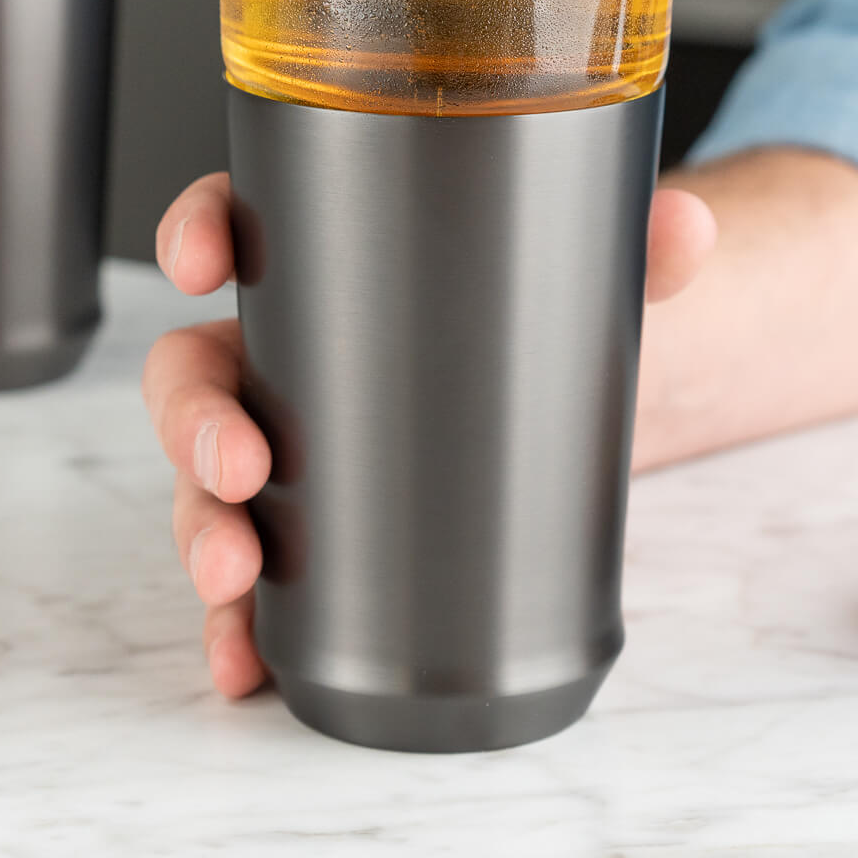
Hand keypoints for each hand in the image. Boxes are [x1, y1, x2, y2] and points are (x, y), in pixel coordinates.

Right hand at [142, 171, 716, 697]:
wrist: (555, 421)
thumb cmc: (531, 331)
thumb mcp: (578, 281)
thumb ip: (633, 249)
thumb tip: (685, 225)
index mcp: (321, 269)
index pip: (234, 224)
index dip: (195, 233)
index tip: (201, 260)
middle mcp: (281, 357)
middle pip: (193, 374)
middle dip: (195, 420)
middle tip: (243, 460)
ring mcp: (285, 450)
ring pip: (202, 482)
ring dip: (201, 529)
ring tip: (239, 571)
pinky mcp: (307, 536)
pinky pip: (246, 575)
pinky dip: (233, 619)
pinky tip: (245, 655)